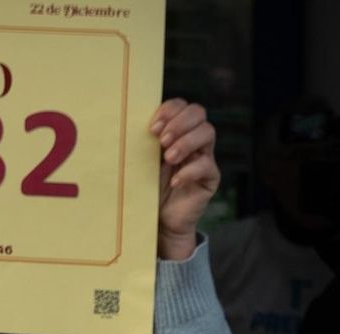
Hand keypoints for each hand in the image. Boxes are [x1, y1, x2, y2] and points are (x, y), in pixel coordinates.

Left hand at [149, 99, 219, 259]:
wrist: (159, 222)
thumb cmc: (146, 189)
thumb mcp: (141, 162)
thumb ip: (143, 143)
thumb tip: (129, 124)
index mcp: (176, 131)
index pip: (182, 105)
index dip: (169, 111)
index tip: (152, 128)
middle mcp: (193, 140)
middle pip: (199, 112)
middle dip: (179, 123)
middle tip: (161, 141)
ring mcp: (204, 157)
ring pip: (208, 132)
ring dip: (186, 142)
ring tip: (168, 159)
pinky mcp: (210, 177)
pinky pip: (207, 165)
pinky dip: (189, 171)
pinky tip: (175, 181)